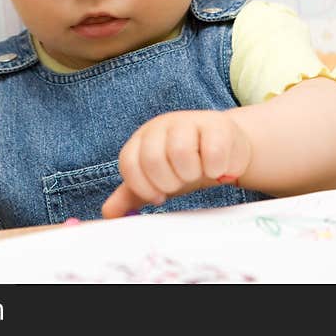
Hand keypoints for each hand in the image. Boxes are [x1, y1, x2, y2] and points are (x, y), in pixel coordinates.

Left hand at [101, 110, 250, 218]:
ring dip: (190, 173)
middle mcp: (161, 126)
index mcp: (142, 139)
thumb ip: (133, 195)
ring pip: (180, 151)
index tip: (158, 197)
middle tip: (180, 183)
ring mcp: (188, 121)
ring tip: (198, 173)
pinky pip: (212, 151)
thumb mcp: (158, 180)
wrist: (227, 147)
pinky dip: (215, 168)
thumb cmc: (188, 165)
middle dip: (168, 181)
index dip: (142, 186)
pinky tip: (217, 169)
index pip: (129, 162)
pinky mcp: (216, 124)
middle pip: (152, 158)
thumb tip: (109, 213)